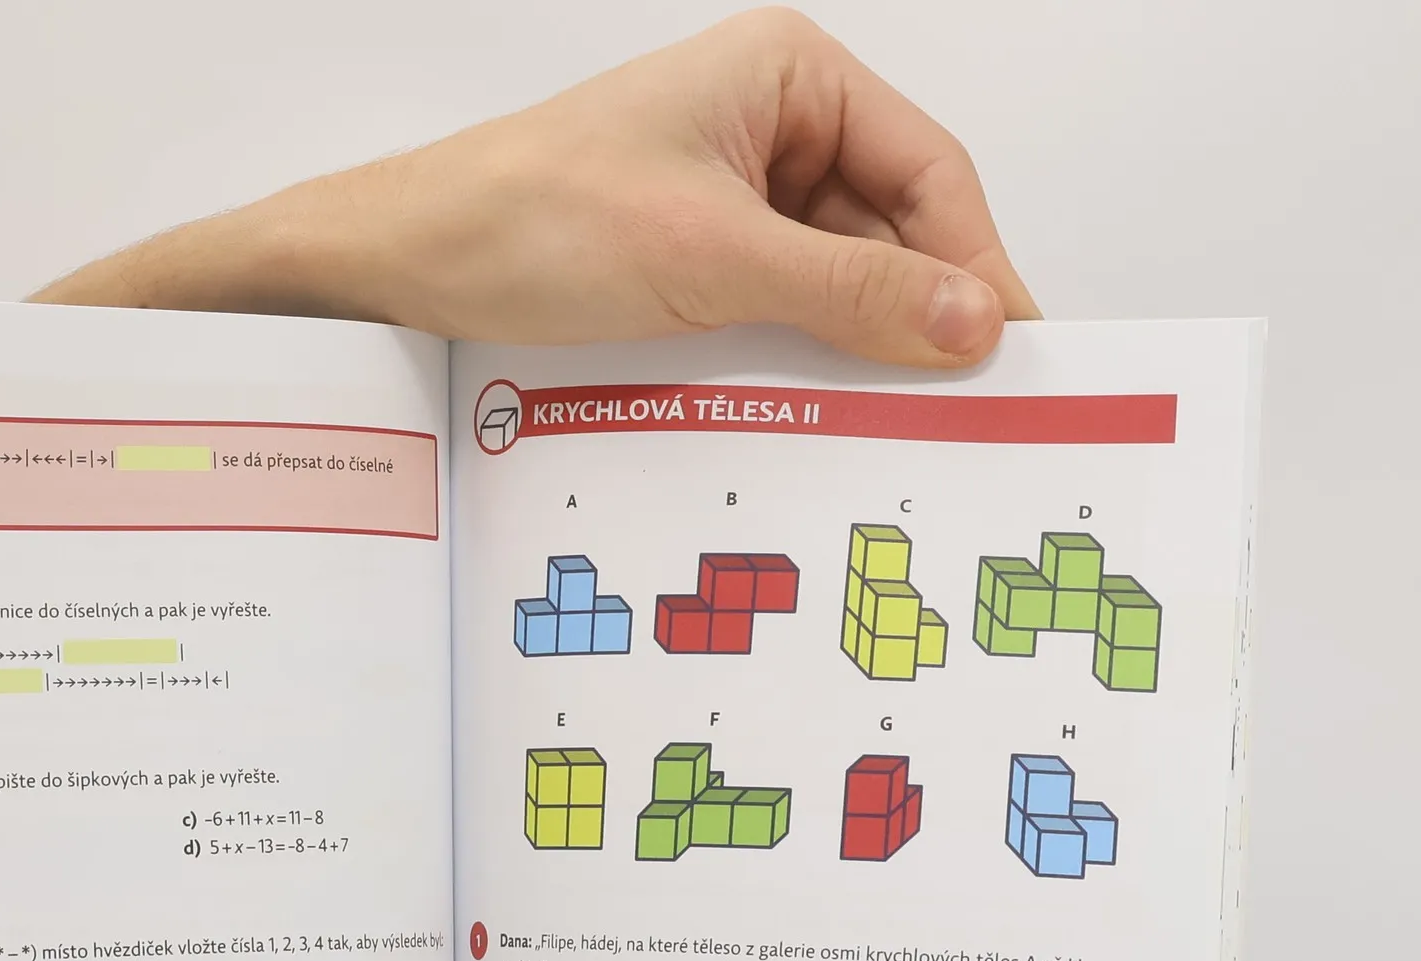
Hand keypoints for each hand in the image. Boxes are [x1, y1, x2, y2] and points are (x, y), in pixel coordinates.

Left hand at [39, 9, 1035, 367]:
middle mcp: (769, 125)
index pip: (927, 172)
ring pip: (838, 278)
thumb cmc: (533, 220)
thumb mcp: (712, 259)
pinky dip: (806, 358)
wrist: (405, 264)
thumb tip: (973, 321)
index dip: (977, 264)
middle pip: (891, 227)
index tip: (1014, 351)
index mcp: (788, 76)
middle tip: (969, 408)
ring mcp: (730, 194)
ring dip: (863, 347)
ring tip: (902, 424)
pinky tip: (825, 410)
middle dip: (923, 313)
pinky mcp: (694, 258)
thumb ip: (851, 292)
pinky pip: (781, 308)